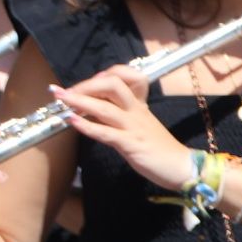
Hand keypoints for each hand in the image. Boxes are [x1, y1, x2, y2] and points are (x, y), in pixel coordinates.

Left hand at [52, 67, 192, 191]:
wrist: (180, 166)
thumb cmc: (160, 148)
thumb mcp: (141, 126)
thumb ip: (121, 116)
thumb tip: (95, 110)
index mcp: (140, 105)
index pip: (127, 77)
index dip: (104, 75)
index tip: (87, 82)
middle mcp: (137, 111)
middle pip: (113, 85)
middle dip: (86, 85)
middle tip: (66, 92)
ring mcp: (134, 127)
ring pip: (105, 107)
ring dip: (80, 101)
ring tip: (61, 98)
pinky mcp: (131, 144)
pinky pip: (107, 132)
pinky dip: (87, 126)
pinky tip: (73, 122)